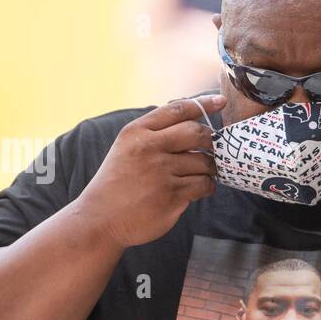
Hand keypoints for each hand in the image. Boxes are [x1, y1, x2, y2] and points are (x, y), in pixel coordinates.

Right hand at [74, 95, 222, 249]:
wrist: (100, 219)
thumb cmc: (117, 183)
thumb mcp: (126, 148)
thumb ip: (154, 133)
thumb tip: (191, 121)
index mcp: (137, 132)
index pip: (177, 110)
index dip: (203, 104)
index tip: (220, 101)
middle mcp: (149, 148)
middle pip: (197, 133)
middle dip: (211, 140)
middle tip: (214, 148)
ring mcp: (162, 172)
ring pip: (204, 162)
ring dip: (210, 168)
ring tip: (202, 173)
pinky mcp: (172, 195)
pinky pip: (204, 185)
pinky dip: (207, 186)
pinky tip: (199, 188)